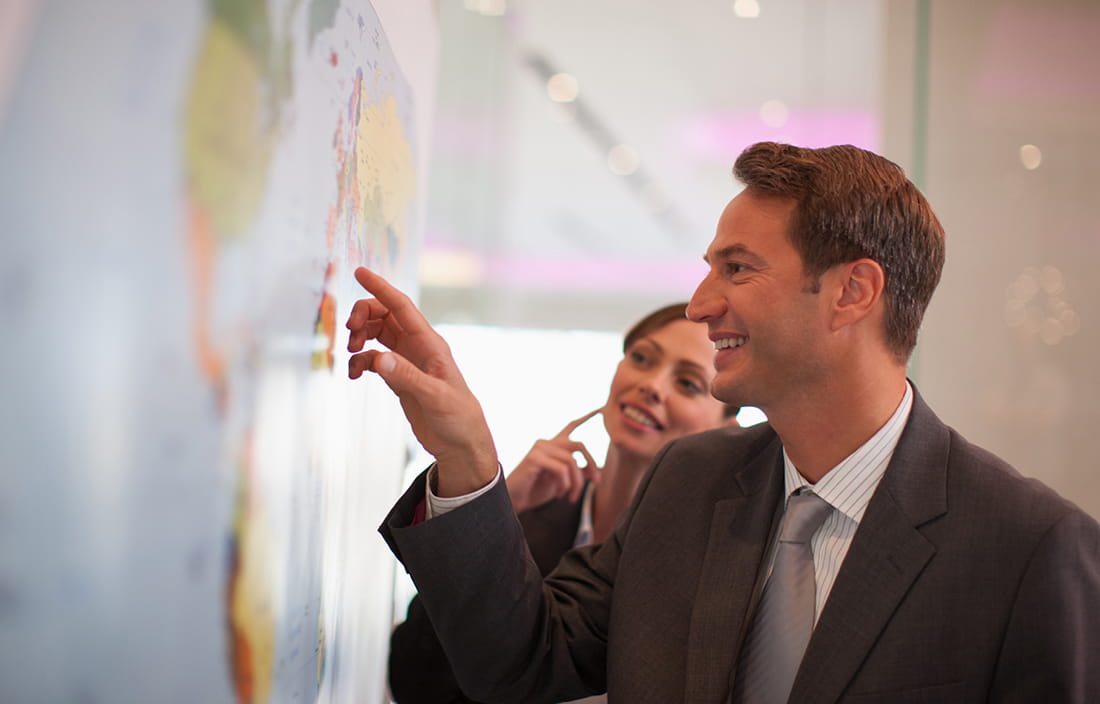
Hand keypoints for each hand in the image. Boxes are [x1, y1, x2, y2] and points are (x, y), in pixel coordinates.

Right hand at [346, 267, 497, 495]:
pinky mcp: (399, 378)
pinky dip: (360, 362)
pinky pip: (373, 359)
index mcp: (430, 344)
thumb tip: (376, 357)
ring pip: (377, 334)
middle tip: (350, 333)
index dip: (380, 287)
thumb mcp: (434, 397)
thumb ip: (405, 376)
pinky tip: (354, 375)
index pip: (401, 307)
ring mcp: (407, 361)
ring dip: (360, 337)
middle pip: (384, 315)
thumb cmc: (458, 417)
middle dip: (363, 316)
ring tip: (352, 353)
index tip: (359, 271)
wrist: (461, 445)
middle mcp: (417, 347)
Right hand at [505, 409, 600, 512]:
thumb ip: (577, 473)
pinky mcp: (534, 459)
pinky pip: (561, 469)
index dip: (586, 417)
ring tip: (571, 496)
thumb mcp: (563, 481)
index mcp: (553, 446)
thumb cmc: (536, 490)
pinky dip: (564, 484)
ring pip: (571, 461)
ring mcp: (540, 449)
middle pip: (579, 445)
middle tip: (596, 481)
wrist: (515, 500)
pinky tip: (558, 493)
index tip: (601, 409)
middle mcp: (547, 443)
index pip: (571, 426)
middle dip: (591, 464)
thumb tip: (596, 471)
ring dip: (576, 483)